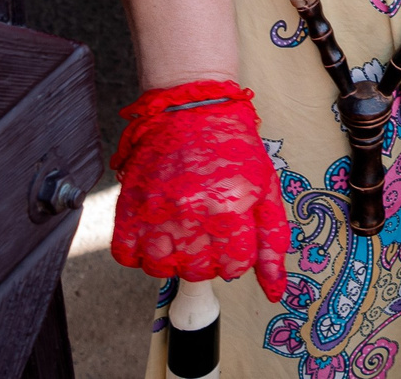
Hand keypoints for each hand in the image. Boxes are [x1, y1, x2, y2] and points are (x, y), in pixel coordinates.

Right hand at [111, 80, 289, 299]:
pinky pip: (126, 255)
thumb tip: (275, 293)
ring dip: (172, 257)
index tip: (231, 235)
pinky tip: (154, 232)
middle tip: (206, 230)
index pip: (234, 267)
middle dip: (206, 257)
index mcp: (230, 207)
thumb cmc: (234, 148)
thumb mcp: (265, 190)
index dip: (235, 255)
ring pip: (161, 269)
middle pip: (197, 272)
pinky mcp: (128, 206)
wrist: (192, 107)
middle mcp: (191, 212)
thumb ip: (272, 244)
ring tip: (181, 231)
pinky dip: (138, 252)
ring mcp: (156, 211)